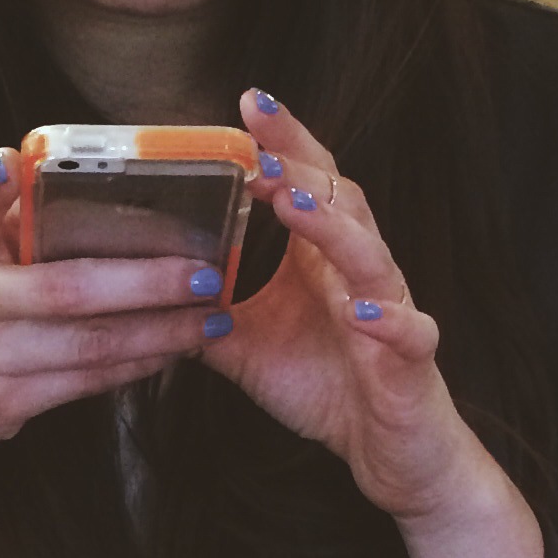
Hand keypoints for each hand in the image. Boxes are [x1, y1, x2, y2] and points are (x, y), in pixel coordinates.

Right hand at [0, 149, 219, 557]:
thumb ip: (4, 217)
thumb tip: (77, 175)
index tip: (10, 162)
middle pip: (64, 289)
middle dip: (145, 282)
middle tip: (203, 272)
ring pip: (87, 345)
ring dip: (159, 331)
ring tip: (210, 314)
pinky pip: (85, 384)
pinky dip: (136, 365)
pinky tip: (173, 349)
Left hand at [204, 93, 474, 520]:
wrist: (391, 453)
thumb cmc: (329, 388)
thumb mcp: (248, 346)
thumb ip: (206, 311)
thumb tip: (145, 285)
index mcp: (323, 260)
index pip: (307, 183)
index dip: (283, 142)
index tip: (246, 104)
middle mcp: (361, 273)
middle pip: (340, 200)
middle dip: (300, 165)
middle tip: (255, 142)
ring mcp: (391, 311)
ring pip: (370, 255)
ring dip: (331, 227)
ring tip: (290, 203)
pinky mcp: (412, 360)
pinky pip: (407, 332)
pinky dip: (386, 320)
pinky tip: (361, 311)